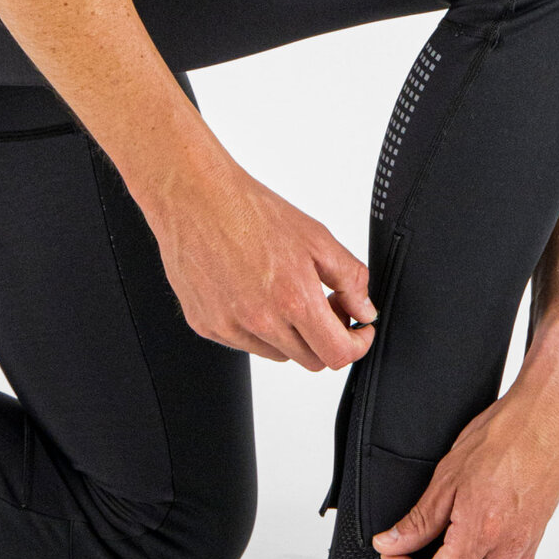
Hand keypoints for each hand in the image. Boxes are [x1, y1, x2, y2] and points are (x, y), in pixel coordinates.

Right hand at [144, 149, 377, 371]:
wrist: (194, 198)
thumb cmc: (249, 211)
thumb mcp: (316, 238)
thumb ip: (350, 279)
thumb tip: (364, 311)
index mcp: (293, 300)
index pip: (337, 354)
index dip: (357, 346)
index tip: (358, 331)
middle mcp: (260, 321)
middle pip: (310, 360)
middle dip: (327, 338)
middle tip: (325, 305)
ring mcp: (229, 328)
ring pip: (278, 354)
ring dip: (292, 335)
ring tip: (286, 295)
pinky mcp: (206, 326)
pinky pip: (245, 344)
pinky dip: (259, 329)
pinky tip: (255, 293)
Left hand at [371, 350, 558, 558]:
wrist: (552, 417)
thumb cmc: (505, 435)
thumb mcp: (448, 474)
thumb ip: (420, 518)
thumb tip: (391, 544)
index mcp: (482, 532)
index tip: (393, 552)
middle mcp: (509, 550)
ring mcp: (526, 549)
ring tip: (439, 557)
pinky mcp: (535, 541)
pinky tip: (469, 551)